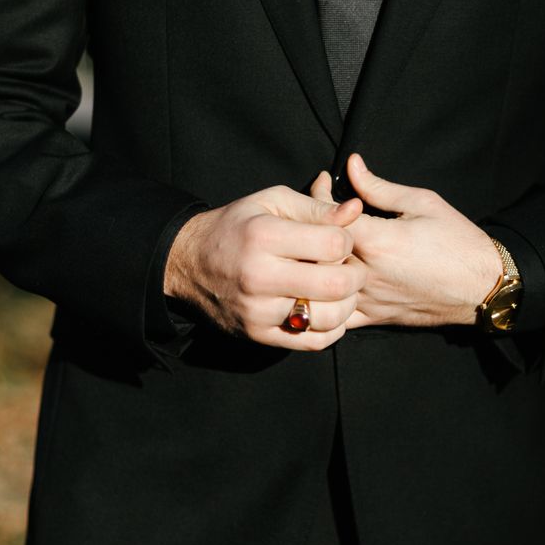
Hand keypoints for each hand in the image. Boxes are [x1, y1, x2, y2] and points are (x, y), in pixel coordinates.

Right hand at [164, 185, 365, 350]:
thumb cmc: (237, 226)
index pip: (333, 245)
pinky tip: (326, 310)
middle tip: (349, 267)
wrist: (189, 263)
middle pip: (336, 284)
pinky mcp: (259, 334)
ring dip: (345, 303)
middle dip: (355, 274)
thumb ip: (316, 207)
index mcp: (264, 236)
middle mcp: (260, 276)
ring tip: (337, 289)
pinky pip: (313, 342)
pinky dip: (331, 328)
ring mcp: (258, 311)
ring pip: (329, 318)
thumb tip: (356, 210)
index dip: (347, 240)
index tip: (338, 240)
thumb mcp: (272, 202)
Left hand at [310, 154, 502, 328]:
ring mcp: (368, 299)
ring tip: (314, 243)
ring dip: (312, 262)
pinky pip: (335, 316)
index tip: (322, 182)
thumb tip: (351, 165)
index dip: (317, 194)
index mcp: (376, 241)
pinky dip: (323, 298)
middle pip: (315, 251)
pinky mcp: (373, 317)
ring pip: (320, 285)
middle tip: (311, 207)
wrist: (483, 286)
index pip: (326, 216)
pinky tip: (325, 279)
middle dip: (309, 225)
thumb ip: (378, 187)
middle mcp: (366, 274)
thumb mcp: (422, 202)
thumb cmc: (457, 241)